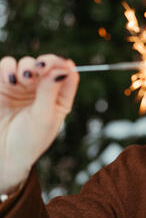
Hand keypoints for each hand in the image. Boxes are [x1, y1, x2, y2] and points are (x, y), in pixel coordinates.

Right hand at [0, 54, 78, 193]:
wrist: (2, 155)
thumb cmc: (28, 141)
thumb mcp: (44, 117)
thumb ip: (50, 92)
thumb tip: (63, 69)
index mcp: (60, 99)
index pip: (68, 75)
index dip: (65, 66)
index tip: (62, 64)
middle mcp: (43, 90)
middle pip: (48, 65)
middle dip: (46, 62)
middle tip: (41, 66)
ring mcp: (23, 86)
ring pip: (27, 63)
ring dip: (27, 65)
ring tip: (24, 78)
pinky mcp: (3, 85)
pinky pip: (7, 66)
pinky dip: (8, 67)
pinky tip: (10, 79)